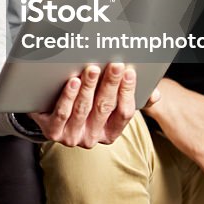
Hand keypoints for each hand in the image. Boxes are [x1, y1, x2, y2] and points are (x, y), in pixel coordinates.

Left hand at [29, 63, 151, 147]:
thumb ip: (133, 99)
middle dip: (110, 84)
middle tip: (114, 65)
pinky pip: (62, 114)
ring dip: (89, 88)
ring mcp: (72, 137)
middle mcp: (92, 138)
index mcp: (110, 132)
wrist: (48, 113)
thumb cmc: (85, 104)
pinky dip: (68, 97)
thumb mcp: (108, 103)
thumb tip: (155, 95)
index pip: (124, 113)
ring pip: (83, 110)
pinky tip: (73, 82)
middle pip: (104, 108)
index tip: (130, 72)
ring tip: (92, 69)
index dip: (128, 92)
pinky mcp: (52, 131)